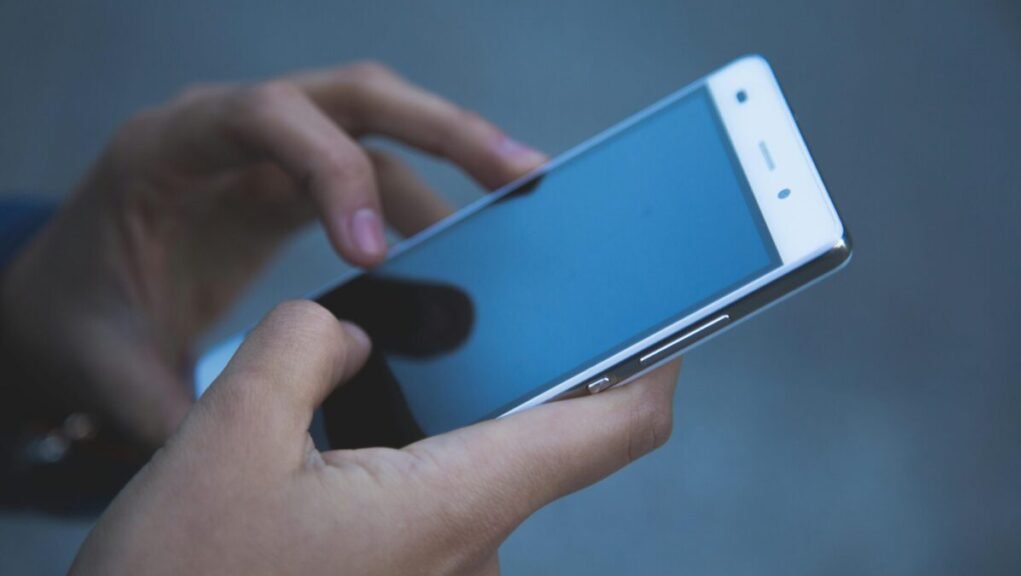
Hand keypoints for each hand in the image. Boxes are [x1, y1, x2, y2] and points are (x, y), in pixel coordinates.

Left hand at [0, 62, 545, 446]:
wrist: (65, 300)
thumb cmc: (77, 321)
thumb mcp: (108, 367)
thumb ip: (177, 409)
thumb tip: (260, 460)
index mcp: (166, 151)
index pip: (264, 118)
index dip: (331, 172)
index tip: (377, 256)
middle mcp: (226, 131)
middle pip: (349, 96)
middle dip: (441, 129)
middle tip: (518, 173)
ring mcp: (265, 150)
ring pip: (376, 124)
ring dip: (452, 156)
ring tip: (521, 197)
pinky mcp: (291, 181)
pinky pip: (372, 169)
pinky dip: (426, 199)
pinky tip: (464, 241)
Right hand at [70, 301, 679, 575]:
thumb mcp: (226, 436)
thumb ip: (301, 349)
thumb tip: (349, 334)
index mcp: (451, 504)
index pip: (608, 430)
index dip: (651, 366)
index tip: (664, 317)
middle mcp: (468, 551)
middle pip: (537, 440)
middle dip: (506, 371)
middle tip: (468, 311)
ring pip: (475, 473)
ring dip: (444, 419)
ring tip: (382, 372)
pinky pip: (437, 508)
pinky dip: (413, 462)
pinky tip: (351, 440)